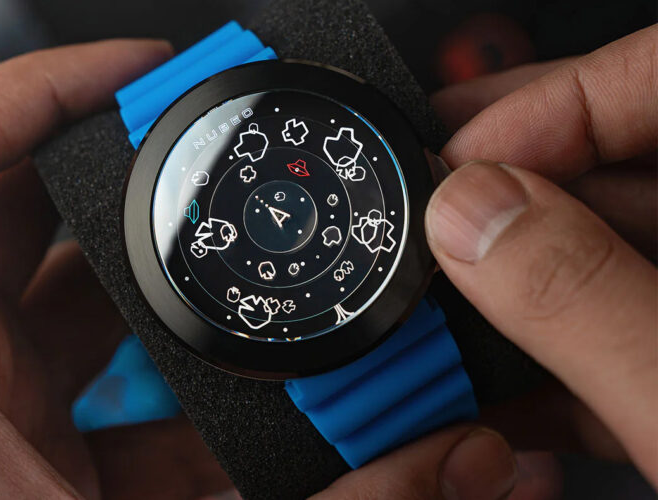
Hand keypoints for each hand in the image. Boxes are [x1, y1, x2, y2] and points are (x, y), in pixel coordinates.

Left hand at [0, 41, 233, 498]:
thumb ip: (264, 497)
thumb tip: (400, 470)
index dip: (39, 86)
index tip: (143, 72)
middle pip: (23, 207)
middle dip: (131, 177)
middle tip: (216, 169)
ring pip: (68, 289)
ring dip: (155, 281)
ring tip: (236, 280)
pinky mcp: (17, 436)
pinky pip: (89, 372)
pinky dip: (160, 381)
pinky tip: (223, 410)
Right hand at [314, 25, 655, 499]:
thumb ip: (582, 303)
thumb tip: (469, 215)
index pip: (653, 82)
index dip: (547, 103)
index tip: (454, 155)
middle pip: (600, 176)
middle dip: (494, 208)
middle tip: (413, 232)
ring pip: (586, 265)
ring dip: (499, 299)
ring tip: (425, 320)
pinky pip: (600, 341)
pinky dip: (537, 367)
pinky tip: (486, 392)